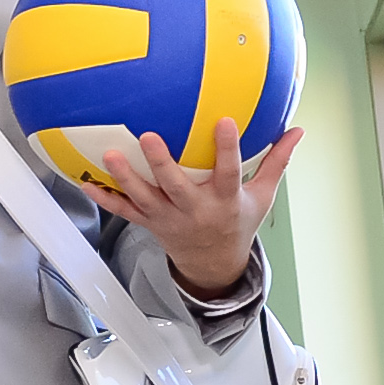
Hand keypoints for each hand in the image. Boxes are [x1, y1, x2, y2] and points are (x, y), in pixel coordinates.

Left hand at [80, 117, 300, 295]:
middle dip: (162, 163)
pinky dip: (105, 198)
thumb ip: (276, 161)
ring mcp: (168, 218)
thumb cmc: (237, 222)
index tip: (225, 121)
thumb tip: (298, 130)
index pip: (228, 173)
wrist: (213, 263)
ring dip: (125, 178)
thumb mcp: (262, 196)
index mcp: (224, 201)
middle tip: (148, 136)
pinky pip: (124, 211)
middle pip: (175, 187)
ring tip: (109, 155)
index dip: (227, 148)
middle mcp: (194, 210)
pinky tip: (85, 183)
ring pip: (144, 198)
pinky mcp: (149, 223)